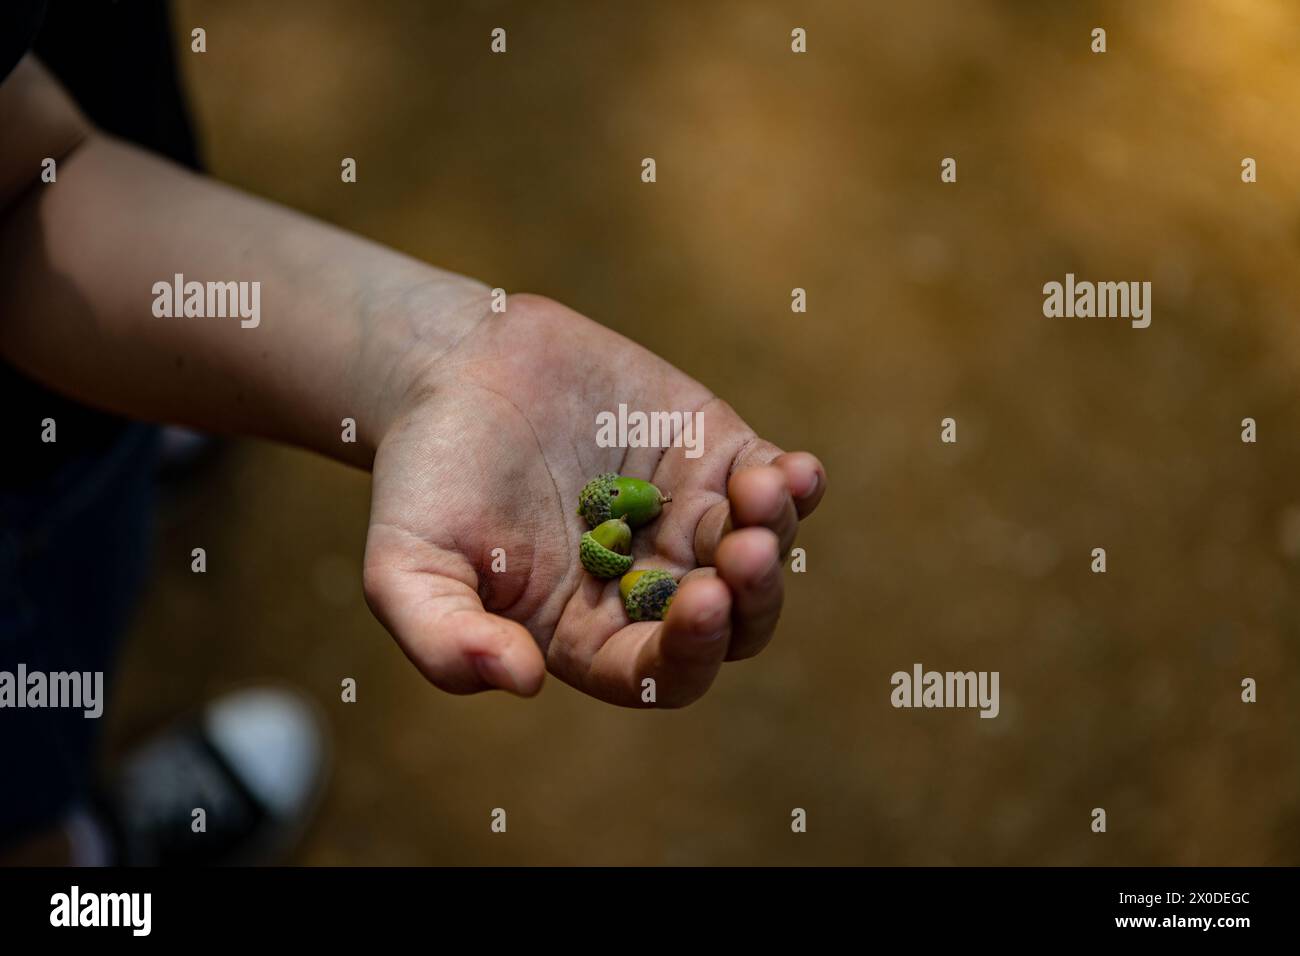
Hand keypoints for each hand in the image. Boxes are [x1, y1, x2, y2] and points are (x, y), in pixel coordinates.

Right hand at [361, 294, 825, 706]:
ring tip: (760, 492)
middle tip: (746, 553)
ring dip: (777, 535)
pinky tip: (794, 471)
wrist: (451, 369)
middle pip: (731, 625)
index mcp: (589, 633)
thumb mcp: (405, 568)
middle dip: (750, 598)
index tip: (700, 605)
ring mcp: (686, 520)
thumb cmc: (426, 478)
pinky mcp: (710, 455)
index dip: (688, 653)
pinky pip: (774, 485)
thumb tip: (521, 681)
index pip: (658, 672)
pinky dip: (795, 485)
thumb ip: (446, 639)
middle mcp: (649, 585)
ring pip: (763, 554)